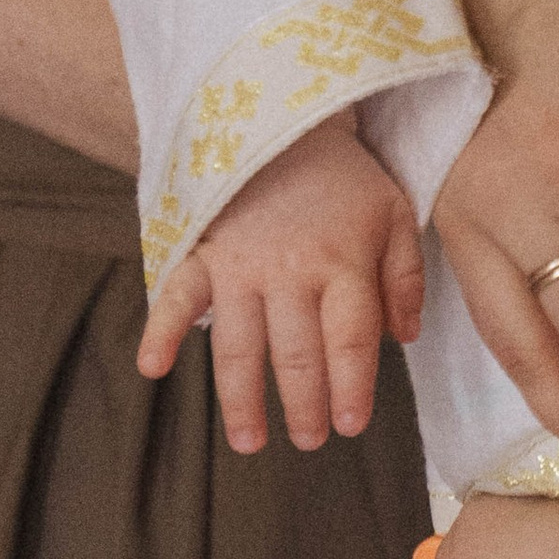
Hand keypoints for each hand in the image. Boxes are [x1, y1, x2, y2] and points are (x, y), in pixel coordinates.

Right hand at [140, 114, 423, 454]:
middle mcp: (291, 271)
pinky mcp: (202, 252)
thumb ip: (405, 277)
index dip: (351, 387)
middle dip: (304, 406)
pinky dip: (161, 331)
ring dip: (241, 399)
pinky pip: (177, 295)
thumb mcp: (395, 212)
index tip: (351, 425)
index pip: (350, 340)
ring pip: (240, 345)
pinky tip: (153, 369)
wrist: (284, 117)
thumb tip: (403, 340)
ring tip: (250, 442)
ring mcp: (241, 265)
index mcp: (344, 263)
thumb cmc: (345, 177)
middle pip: (297, 354)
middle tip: (310, 440)